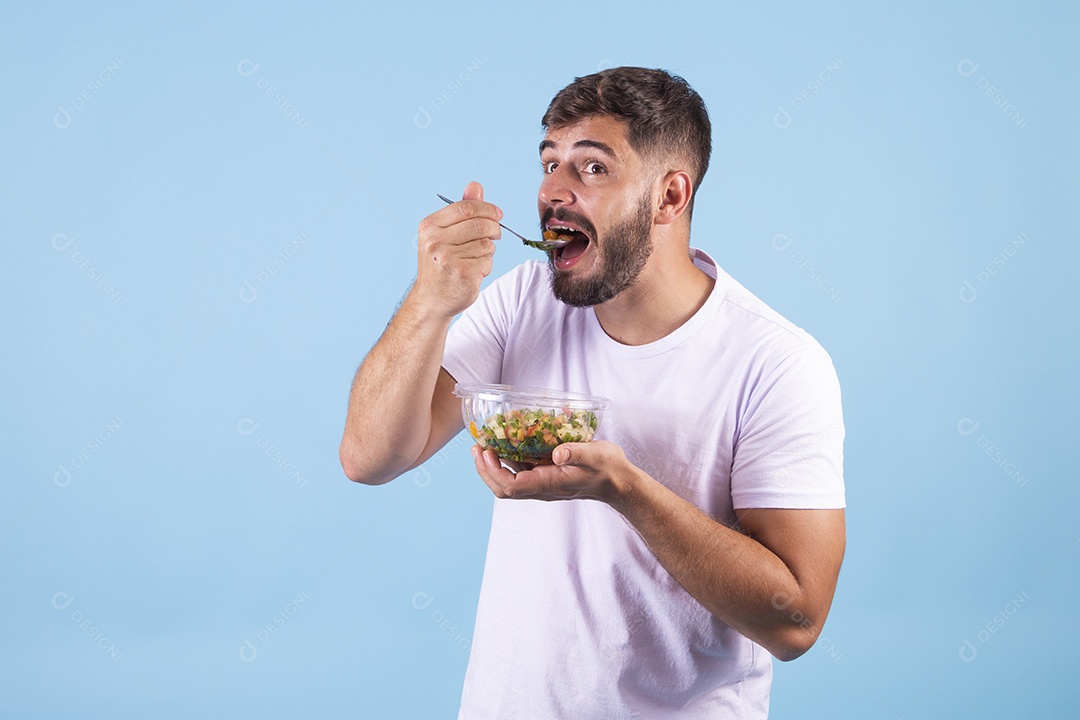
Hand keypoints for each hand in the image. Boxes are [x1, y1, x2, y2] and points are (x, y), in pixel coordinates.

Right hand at [413, 181, 502, 318]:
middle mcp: (435, 241)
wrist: (432, 299)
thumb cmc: (440, 263)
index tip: (498, 214)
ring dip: (488, 251)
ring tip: (473, 259)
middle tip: (495, 235)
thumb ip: (461, 210)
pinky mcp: (462, 274)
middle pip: (480, 224)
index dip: (487, 208)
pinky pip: (487, 261)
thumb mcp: (444, 234)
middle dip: (494, 229)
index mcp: (429, 226)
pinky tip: (473, 272)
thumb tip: (475, 185)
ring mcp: (448, 258)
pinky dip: (486, 266)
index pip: (465, 207)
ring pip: (486, 244)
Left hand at [471, 441, 636, 503]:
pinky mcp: (545, 477)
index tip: (486, 451)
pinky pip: (519, 474)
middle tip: (476, 446)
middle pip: (503, 488)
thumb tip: (557, 453)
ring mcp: (542, 484)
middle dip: (485, 470)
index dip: (493, 472)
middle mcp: (542, 487)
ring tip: (482, 445)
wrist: (618, 482)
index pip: (511, 486)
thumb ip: (577, 453)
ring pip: (508, 482)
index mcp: (550, 484)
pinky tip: (504, 445)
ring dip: (491, 467)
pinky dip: (506, 462)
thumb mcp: (596, 456)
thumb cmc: (608, 468)